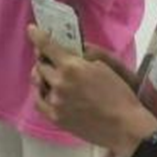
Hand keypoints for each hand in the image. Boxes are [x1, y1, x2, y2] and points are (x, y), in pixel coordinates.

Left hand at [28, 25, 156, 156]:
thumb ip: (82, 56)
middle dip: (44, 57)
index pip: (47, 46)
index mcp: (72, 66)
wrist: (124, 127)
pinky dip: (42, 92)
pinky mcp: (55, 117)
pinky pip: (39, 101)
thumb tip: (70, 50)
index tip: (31, 29)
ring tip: (51, 74)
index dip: (37, 35)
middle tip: (50, 56)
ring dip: (42, 74)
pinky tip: (50, 91)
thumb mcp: (104, 66)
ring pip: (38, 82)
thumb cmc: (119, 94)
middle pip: (41, 64)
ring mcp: (55, 101)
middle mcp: (59, 82)